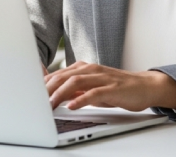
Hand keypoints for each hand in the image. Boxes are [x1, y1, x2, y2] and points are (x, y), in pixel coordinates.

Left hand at [44, 61, 175, 111]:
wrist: (145, 86)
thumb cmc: (117, 88)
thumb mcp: (92, 87)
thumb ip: (75, 88)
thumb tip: (54, 95)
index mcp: (84, 68)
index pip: (58, 74)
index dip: (43, 85)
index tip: (30, 95)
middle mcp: (91, 69)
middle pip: (63, 76)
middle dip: (47, 90)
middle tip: (35, 103)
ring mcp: (102, 77)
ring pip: (75, 82)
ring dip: (59, 94)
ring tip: (49, 106)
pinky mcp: (112, 87)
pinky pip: (94, 92)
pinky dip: (81, 99)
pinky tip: (72, 106)